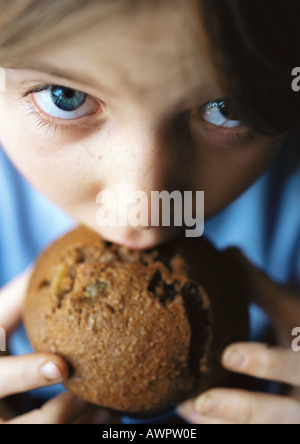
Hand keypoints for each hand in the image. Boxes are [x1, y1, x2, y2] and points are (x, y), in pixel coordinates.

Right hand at [0, 268, 118, 423]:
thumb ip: (15, 299)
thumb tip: (46, 260)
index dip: (26, 374)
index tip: (61, 365)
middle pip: (22, 426)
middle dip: (58, 413)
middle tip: (86, 396)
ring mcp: (7, 424)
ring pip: (42, 434)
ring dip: (78, 424)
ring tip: (106, 409)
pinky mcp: (23, 429)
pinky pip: (56, 437)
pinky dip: (83, 429)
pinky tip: (106, 416)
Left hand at [177, 250, 299, 423]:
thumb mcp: (292, 309)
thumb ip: (262, 286)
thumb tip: (226, 251)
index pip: (295, 366)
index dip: (265, 363)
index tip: (228, 354)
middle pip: (283, 415)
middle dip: (243, 410)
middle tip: (201, 401)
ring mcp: (294, 418)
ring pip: (266, 429)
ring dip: (225, 425)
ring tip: (186, 408)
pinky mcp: (280, 423)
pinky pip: (253, 433)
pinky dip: (223, 428)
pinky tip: (194, 416)